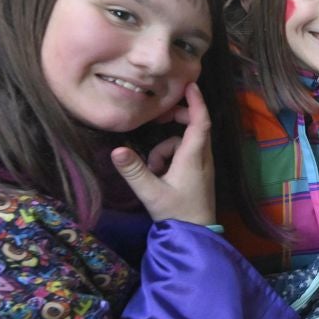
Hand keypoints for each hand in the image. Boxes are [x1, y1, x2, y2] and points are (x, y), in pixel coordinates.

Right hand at [110, 83, 215, 224]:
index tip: (190, 84)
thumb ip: (134, 170)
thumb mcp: (151, 192)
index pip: (200, 122)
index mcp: (194, 157)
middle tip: (159, 117)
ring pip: (185, 142)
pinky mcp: (197, 174)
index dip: (196, 102)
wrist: (194, 234)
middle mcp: (202, 158)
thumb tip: (116, 150)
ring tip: (153, 168)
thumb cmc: (177, 213)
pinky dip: (169, 158)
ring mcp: (202, 166)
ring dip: (166, 147)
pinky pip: (184, 155)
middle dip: (178, 118)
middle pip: (195, 127)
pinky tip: (158, 175)